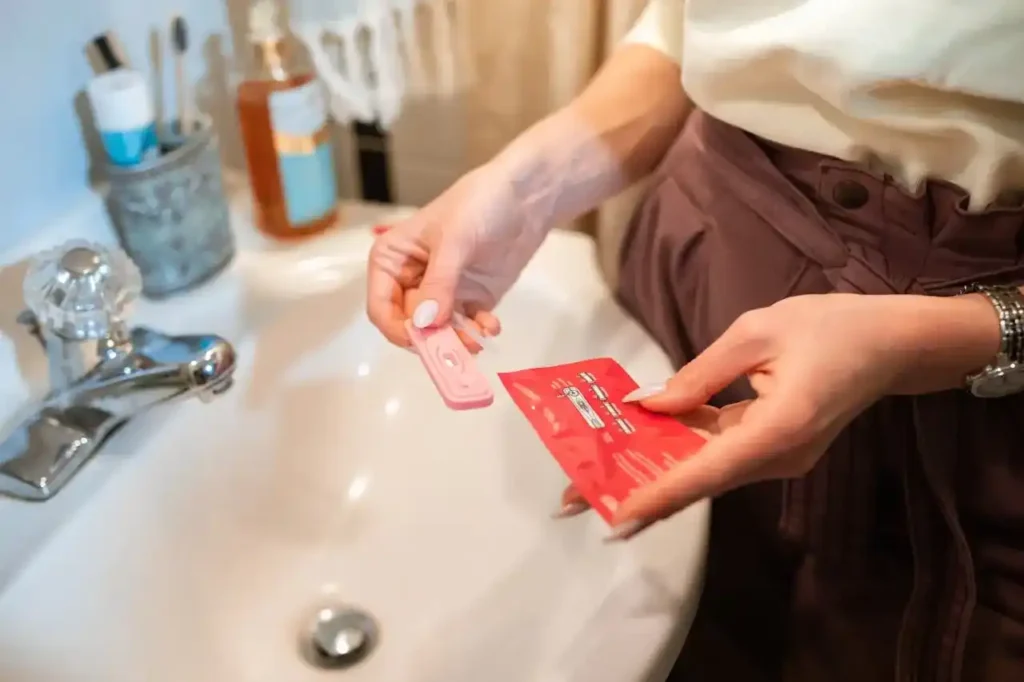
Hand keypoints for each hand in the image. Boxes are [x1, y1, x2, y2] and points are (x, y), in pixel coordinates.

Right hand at [366, 164, 547, 349]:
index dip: (397, 329)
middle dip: (431, 339)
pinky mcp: (470, 298)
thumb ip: (439, 284)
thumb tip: (425, 324)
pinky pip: (465, 326)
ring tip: (478, 339)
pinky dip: (477, 331)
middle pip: (410, 325)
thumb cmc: (478, 205)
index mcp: (392, 260)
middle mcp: (411, 279)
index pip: (380, 307)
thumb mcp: (453, 241)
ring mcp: (442, 291)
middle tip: (456, 346)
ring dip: (455, 341)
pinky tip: (492, 325)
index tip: (422, 340)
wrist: (525, 196)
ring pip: (438, 332)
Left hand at [570, 293, 998, 539]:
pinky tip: (637, 445)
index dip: (654, 496)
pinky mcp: (774, 449)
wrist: (893, 342)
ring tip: (589, 474)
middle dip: (634, 491)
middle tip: (572, 498)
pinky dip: (678, 452)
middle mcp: (776, 457)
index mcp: (778, 428)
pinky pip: (718, 455)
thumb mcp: (757, 333)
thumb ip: (699, 373)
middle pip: (695, 481)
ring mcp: (777, 458)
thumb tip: (648, 406)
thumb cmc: (830, 326)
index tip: (611, 518)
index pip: (704, 472)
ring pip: (703, 471)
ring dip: (650, 472)